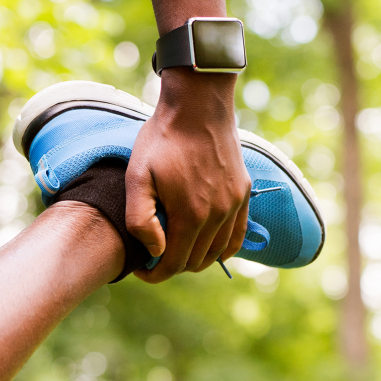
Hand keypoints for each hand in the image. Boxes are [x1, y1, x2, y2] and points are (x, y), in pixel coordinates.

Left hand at [125, 69, 251, 282]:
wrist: (197, 106)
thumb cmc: (162, 140)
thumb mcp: (137, 176)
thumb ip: (141, 219)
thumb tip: (156, 250)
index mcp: (191, 215)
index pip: (174, 264)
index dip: (155, 274)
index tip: (141, 269)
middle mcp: (218, 215)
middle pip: (196, 261)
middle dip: (172, 266)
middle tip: (154, 256)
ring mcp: (234, 204)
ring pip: (217, 252)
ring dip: (195, 258)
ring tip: (175, 248)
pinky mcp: (243, 193)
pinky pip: (237, 235)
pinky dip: (223, 249)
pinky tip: (208, 247)